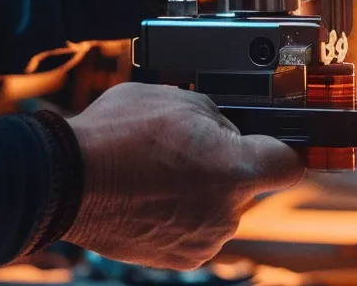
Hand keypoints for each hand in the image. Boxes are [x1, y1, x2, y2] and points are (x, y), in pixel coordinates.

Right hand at [61, 83, 304, 268]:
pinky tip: (152, 197)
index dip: (281, 150)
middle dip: (226, 167)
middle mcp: (228, 212)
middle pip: (247, 185)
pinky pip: (197, 231)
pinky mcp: (181, 258)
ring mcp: (205, 239)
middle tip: (187, 150)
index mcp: (237, 169)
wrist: (66, 181)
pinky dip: (181, 217)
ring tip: (159, 174)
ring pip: (220, 208)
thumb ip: (217, 118)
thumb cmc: (118, 135)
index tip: (272, 146)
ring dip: (201, 193)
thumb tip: (226, 130)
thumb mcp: (178, 98)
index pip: (290, 164)